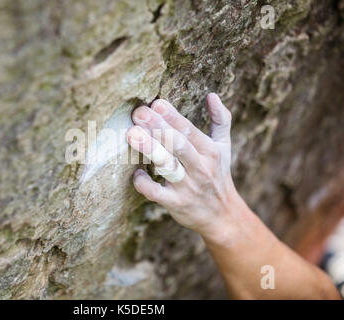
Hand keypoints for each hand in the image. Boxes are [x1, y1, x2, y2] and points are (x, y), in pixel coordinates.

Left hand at [126, 93, 238, 236]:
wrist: (223, 216)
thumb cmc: (218, 175)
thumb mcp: (224, 147)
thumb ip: (220, 120)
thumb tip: (212, 95)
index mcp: (210, 151)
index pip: (189, 130)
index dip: (173, 116)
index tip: (156, 103)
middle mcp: (200, 168)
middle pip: (178, 144)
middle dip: (158, 127)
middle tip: (139, 113)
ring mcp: (188, 187)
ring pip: (168, 166)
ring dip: (150, 149)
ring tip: (132, 134)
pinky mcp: (176, 204)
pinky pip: (157, 193)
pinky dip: (144, 183)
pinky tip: (135, 172)